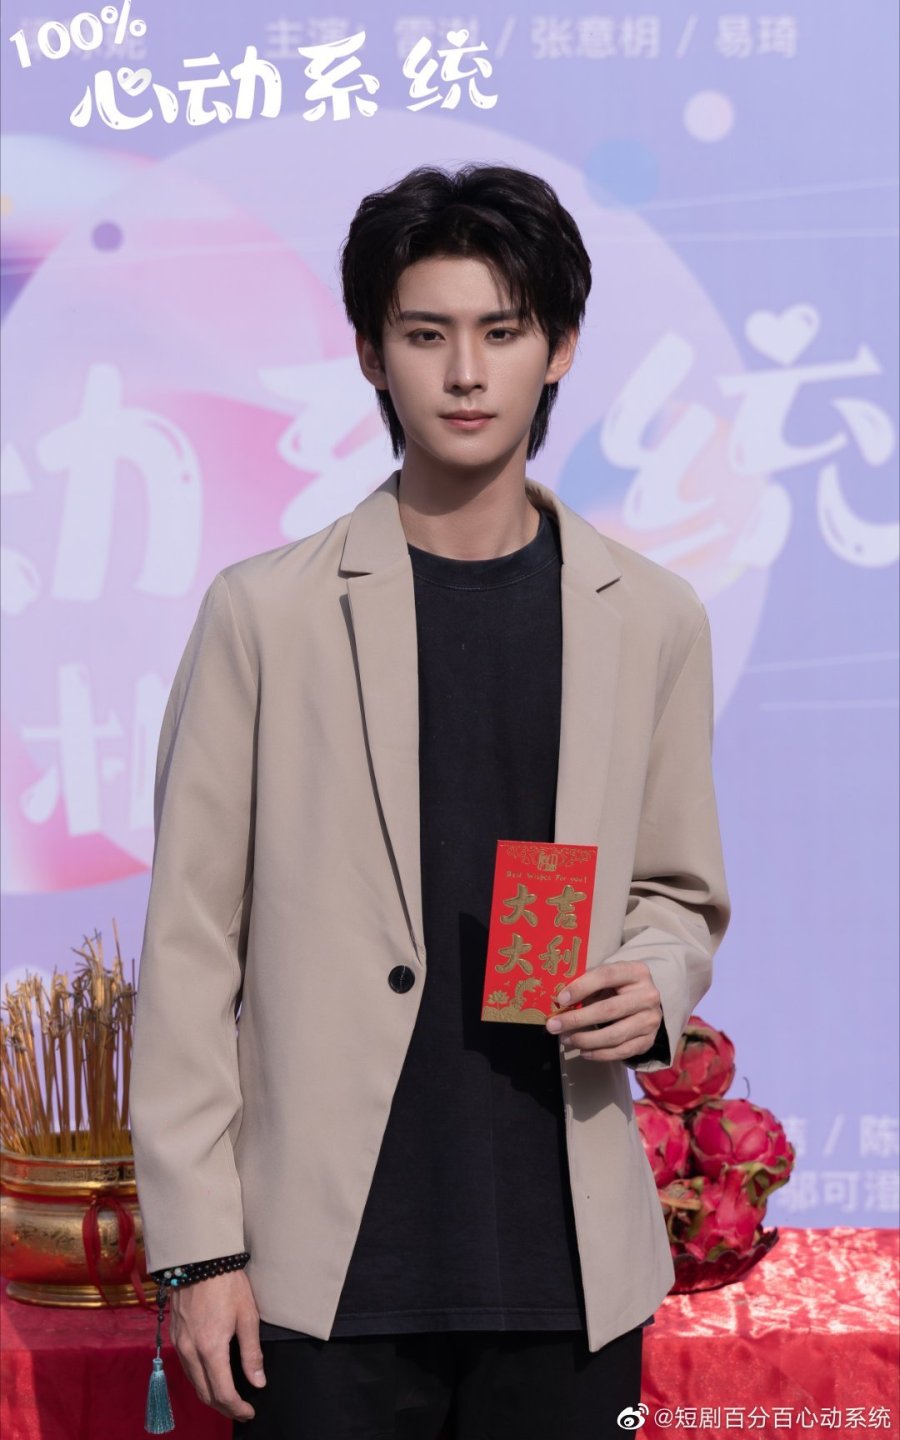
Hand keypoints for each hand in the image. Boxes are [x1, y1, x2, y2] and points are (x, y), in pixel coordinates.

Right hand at [169, 1268, 265, 1421]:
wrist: (199, 1259)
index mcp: (210, 1348)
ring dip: (210, 1395)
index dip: (237, 1408)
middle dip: (224, 1407)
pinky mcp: (174, 1336)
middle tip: (241, 1410)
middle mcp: (190, 1351)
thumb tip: (258, 1382)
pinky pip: (186, 1368)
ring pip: (193, 1383)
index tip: (249, 1412)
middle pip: (205, 1394)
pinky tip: (211, 1376)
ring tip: (229, 1397)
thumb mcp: (247, 1316)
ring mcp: (179, 1344)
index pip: (222, 1393)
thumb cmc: (227, 1284)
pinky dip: (199, 1380)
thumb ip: (252, 1352)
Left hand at [544, 958, 662, 1061]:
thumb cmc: (618, 987)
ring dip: (585, 1039)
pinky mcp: (648, 1041)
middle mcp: (648, 996)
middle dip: (577, 1019)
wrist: (646, 1003)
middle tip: (554, 1026)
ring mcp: (651, 1020)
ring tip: (566, 1040)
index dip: (581, 987)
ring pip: (615, 1035)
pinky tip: (583, 1052)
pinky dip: (600, 1054)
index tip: (560, 999)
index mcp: (636, 972)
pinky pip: (622, 1051)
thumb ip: (587, 984)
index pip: (606, 976)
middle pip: (609, 1009)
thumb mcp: (606, 979)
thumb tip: (559, 1001)